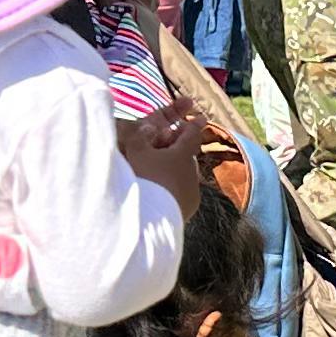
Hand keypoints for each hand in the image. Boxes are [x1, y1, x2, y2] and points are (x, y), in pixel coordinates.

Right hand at [117, 103, 208, 217]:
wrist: (151, 218)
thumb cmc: (143, 178)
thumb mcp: (135, 153)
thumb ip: (139, 136)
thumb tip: (147, 127)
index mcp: (183, 154)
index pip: (191, 135)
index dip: (192, 125)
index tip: (199, 118)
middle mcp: (192, 172)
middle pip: (188, 157)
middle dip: (180, 151)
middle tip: (171, 148)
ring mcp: (192, 192)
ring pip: (186, 177)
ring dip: (177, 172)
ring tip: (162, 173)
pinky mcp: (188, 209)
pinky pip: (182, 194)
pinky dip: (175, 190)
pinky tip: (163, 194)